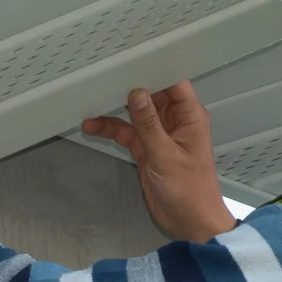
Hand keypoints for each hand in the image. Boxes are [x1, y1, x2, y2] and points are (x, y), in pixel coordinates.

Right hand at [81, 82, 234, 240]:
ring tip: (91, 100)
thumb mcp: (165, 155)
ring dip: (115, 109)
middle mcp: (175, 121)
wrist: (190, 222)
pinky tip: (92, 126)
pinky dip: (111, 129)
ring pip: (135, 113)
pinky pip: (127, 132)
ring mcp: (160, 134)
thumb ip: (149, 124)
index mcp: (189, 116)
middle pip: (151, 94)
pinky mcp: (147, 149)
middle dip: (129, 86)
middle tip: (104, 74)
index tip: (132, 59)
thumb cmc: (189, 189)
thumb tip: (136, 93)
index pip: (174, 83)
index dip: (155, 69)